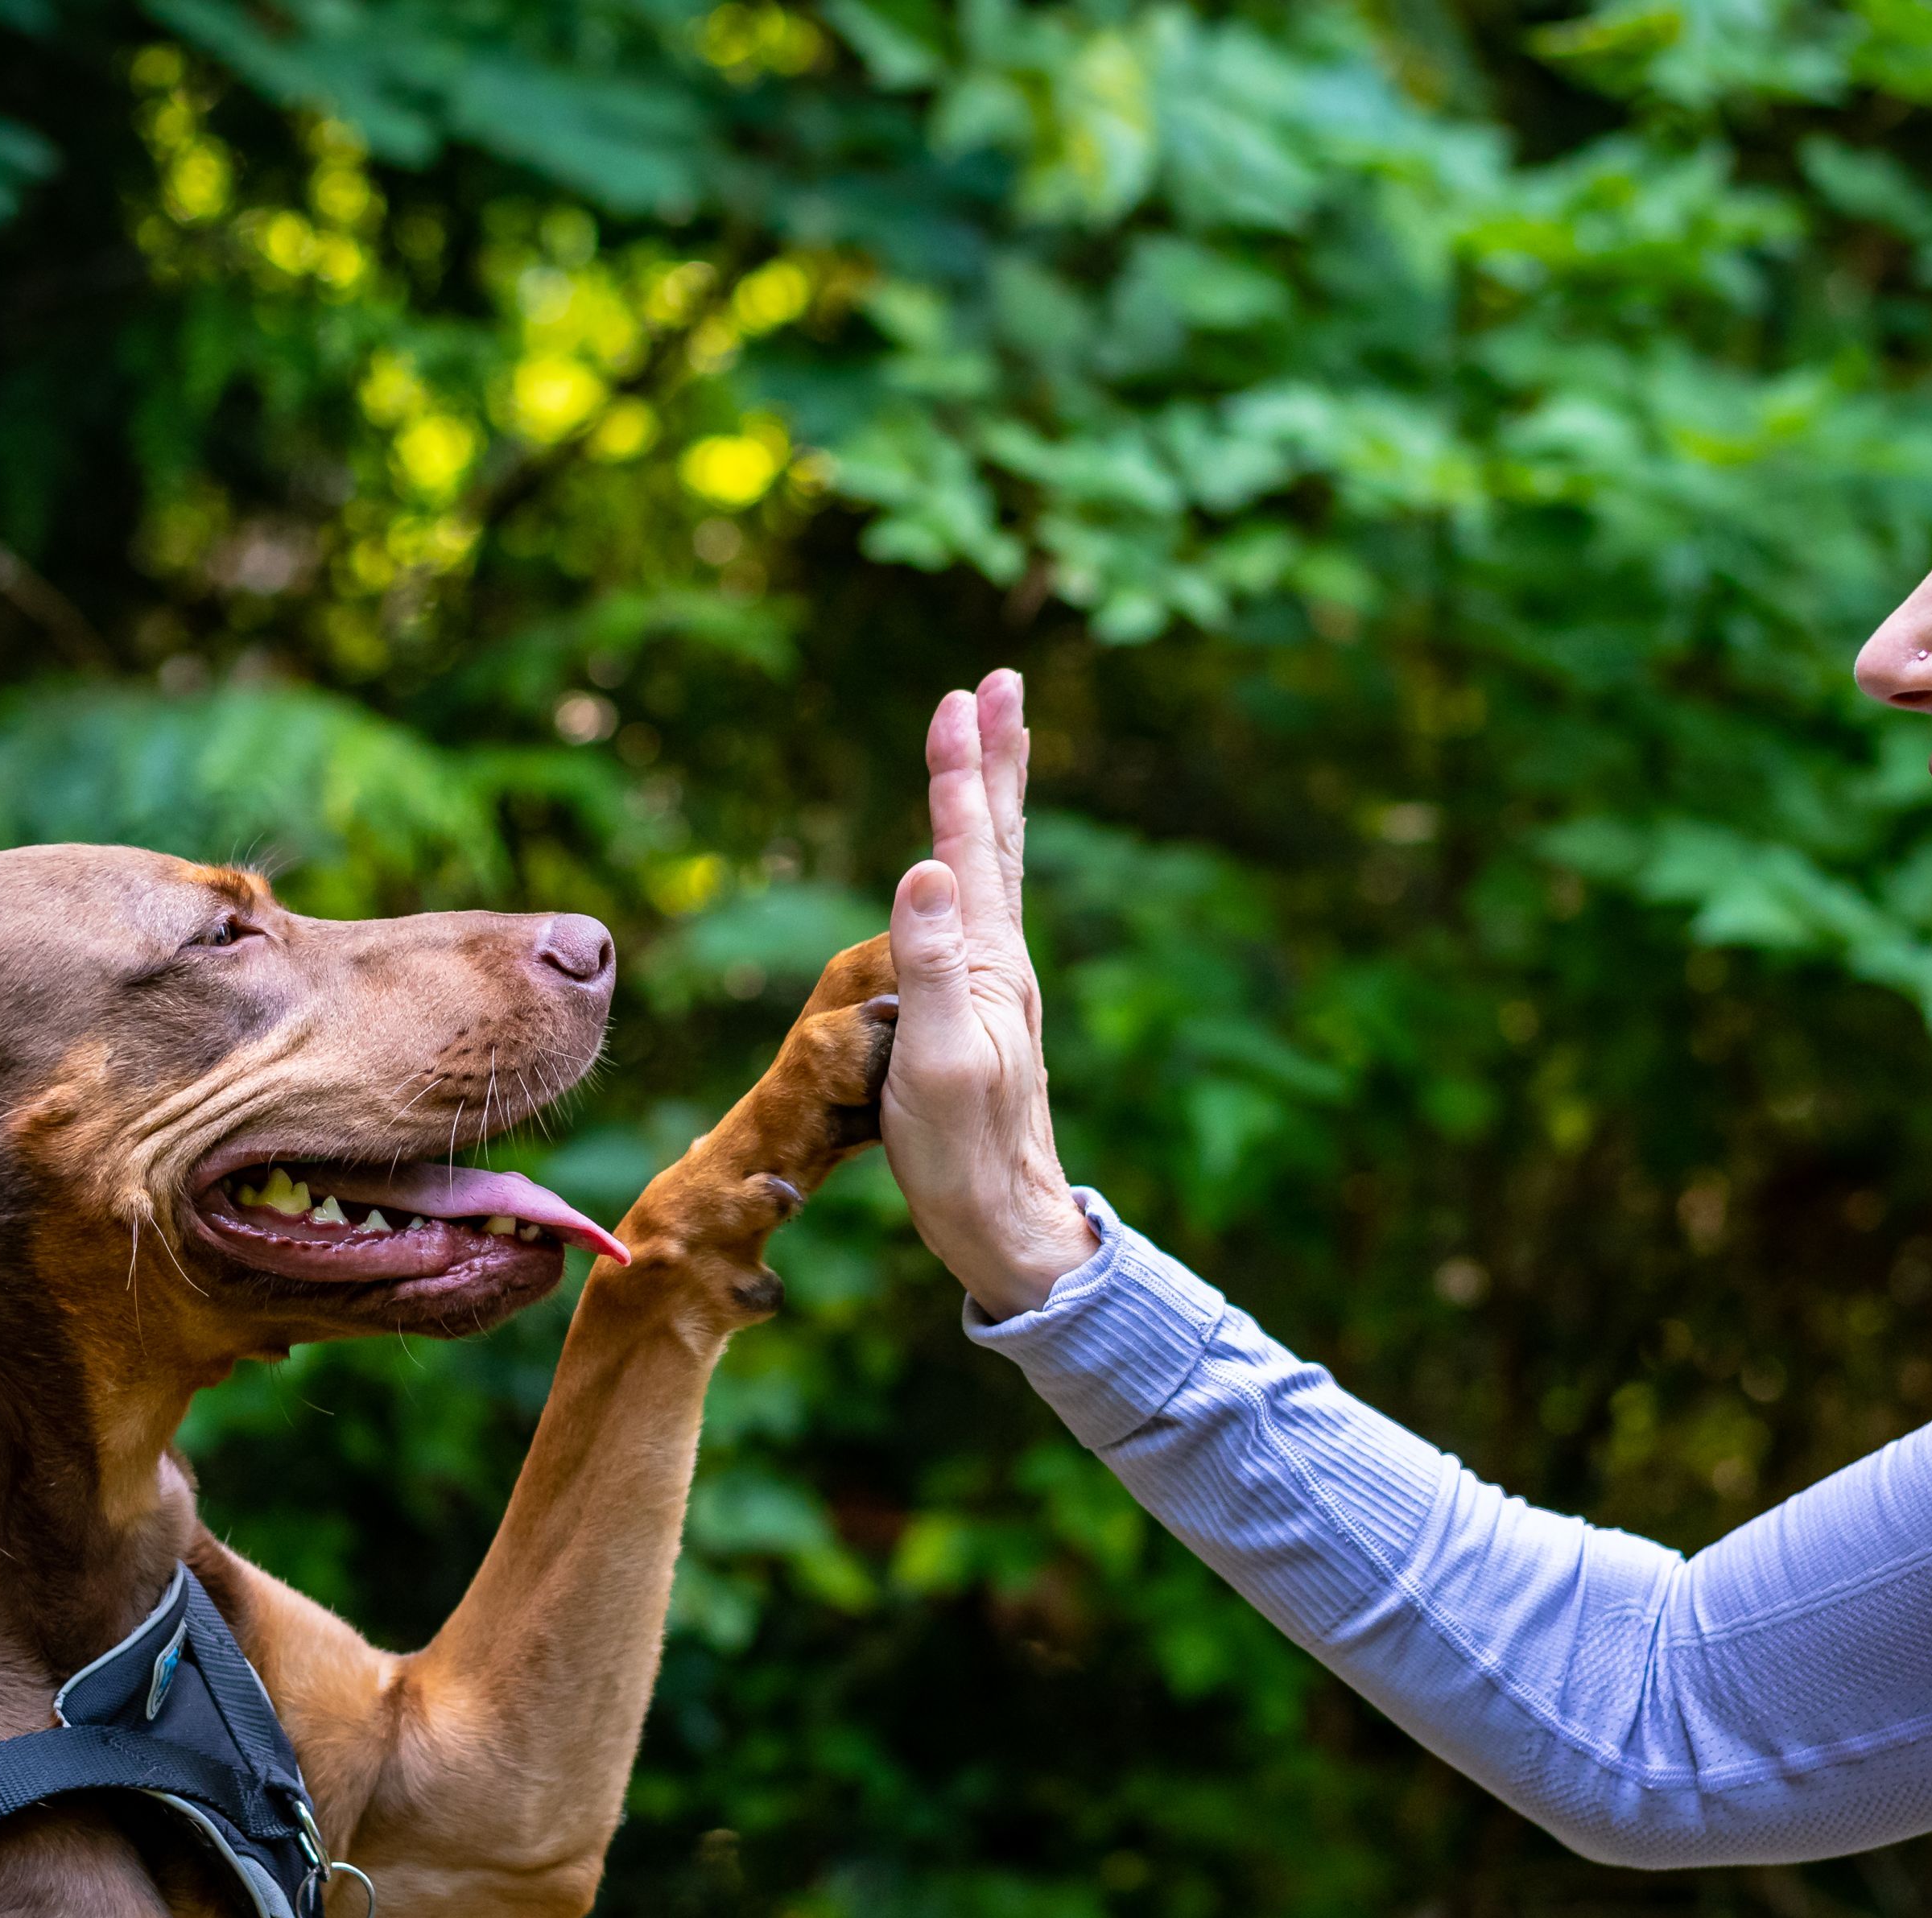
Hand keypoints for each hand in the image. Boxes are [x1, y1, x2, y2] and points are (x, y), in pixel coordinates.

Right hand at [881, 669, 1099, 1317]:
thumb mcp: (938, 1063)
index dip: (959, 768)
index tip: (960, 696)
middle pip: (999, 836)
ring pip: (998, 864)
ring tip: (995, 739)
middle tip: (1000, 682)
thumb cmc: (965, 1155)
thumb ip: (930, 966)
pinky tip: (973, 863)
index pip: (970, 844)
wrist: (1006, 1222)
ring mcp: (998, 980)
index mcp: (989, 959)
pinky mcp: (987, 1007)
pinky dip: (980, 856)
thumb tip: (925, 868)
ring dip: (992, 795)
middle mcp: (1001, 957)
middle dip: (994, 755)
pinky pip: (984, 905)